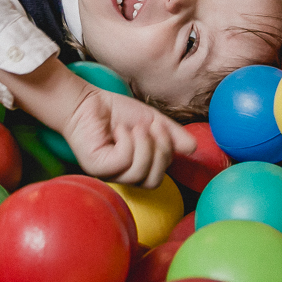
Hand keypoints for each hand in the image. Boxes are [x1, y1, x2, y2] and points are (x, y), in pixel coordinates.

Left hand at [61, 88, 196, 188]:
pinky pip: (124, 162)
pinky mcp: (96, 167)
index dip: (166, 154)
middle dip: (159, 152)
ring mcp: (108, 174)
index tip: (161, 128)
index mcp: (134, 169)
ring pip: (139, 173)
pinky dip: (128, 143)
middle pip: (152, 181)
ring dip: (143, 145)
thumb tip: (193, 148)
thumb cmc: (115, 112)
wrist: (87, 101)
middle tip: (150, 128)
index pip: (158, 177)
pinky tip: (120, 131)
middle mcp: (121, 176)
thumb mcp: (152, 121)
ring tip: (135, 128)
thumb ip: (172, 135)